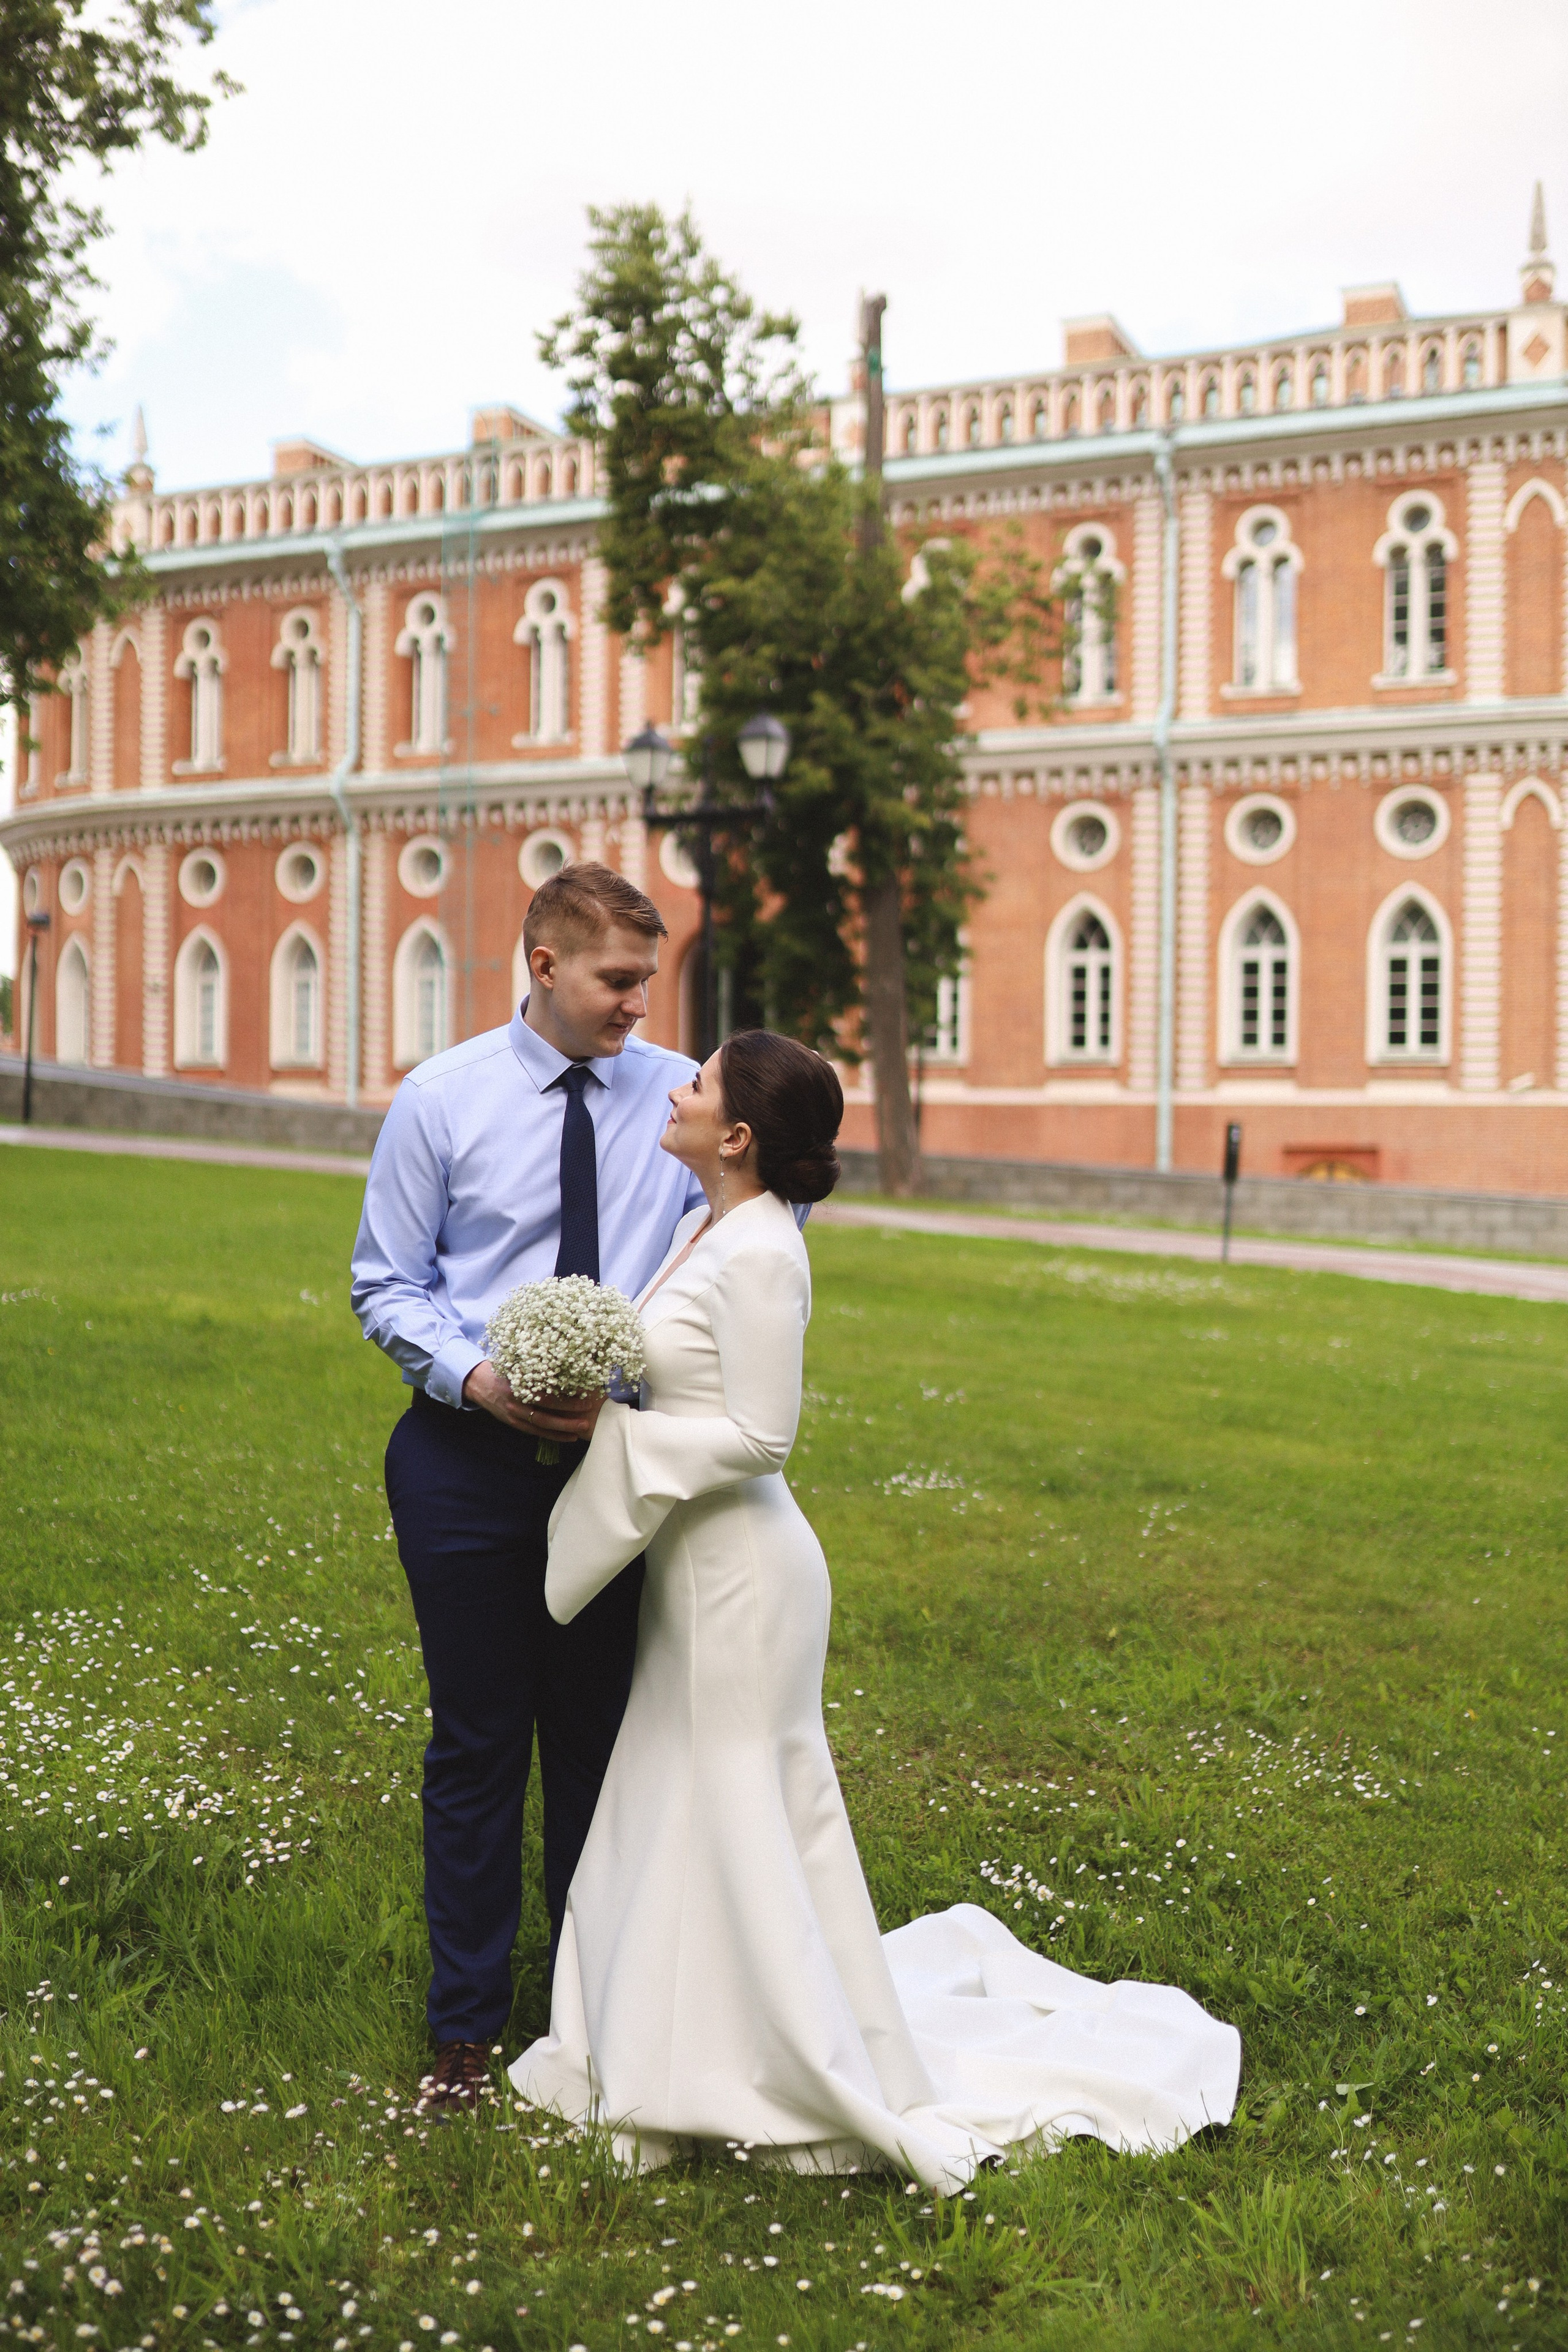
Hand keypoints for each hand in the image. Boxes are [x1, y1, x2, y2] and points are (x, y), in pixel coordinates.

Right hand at [461, 1361, 604, 1442]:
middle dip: (567, 1418)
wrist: (478, 1381)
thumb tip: (567, 1366)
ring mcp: (512, 1415)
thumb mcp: (519, 1364)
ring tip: (581, 1430)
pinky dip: (552, 1436)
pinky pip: (534, 1432)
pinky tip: (568, 1437)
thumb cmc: (504, 1368)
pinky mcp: (512, 1423)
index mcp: (518, 1385)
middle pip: (544, 1414)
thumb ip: (537, 1369)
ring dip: (562, 1430)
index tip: (585, 1396)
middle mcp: (515, 1402)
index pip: (545, 1395)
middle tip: (588, 1416)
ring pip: (540, 1426)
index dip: (565, 1399)